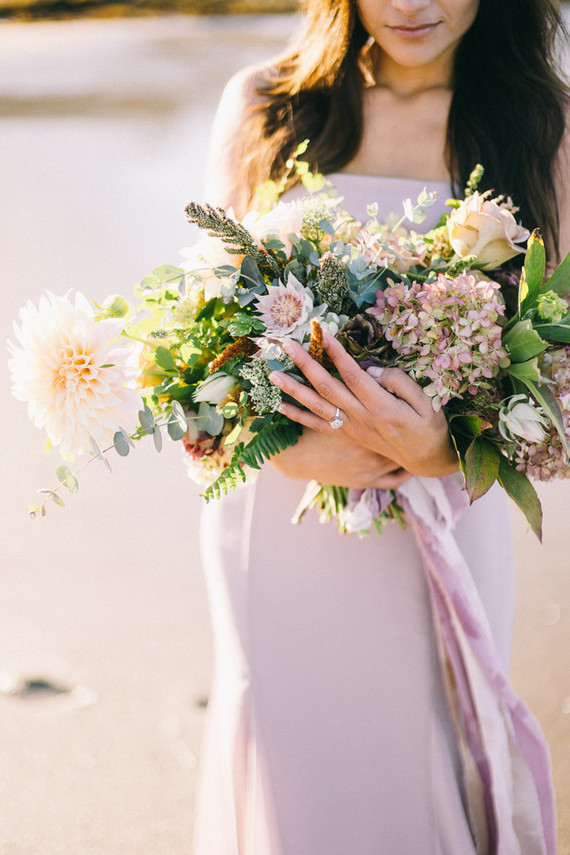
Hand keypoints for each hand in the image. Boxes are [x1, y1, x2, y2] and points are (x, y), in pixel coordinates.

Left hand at [269, 333, 458, 477]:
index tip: (321, 333)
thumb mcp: (426, 401)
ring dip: (293, 389)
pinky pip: (316, 425)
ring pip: (316, 406)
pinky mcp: (346, 433)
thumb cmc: (429, 425)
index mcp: (382, 407)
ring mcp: (350, 427)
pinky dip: (295, 415)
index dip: (336, 353)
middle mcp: (361, 418)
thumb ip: (398, 381)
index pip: (353, 375)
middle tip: (286, 345)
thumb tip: (370, 368)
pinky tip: (277, 405)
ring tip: (272, 373)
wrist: (425, 458)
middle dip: (305, 364)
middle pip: (327, 387)